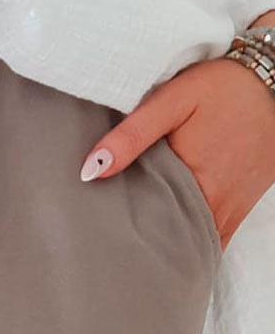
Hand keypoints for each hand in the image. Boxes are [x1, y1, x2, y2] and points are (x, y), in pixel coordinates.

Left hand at [78, 24, 274, 250]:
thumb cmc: (223, 87)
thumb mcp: (172, 100)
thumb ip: (131, 135)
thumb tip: (91, 171)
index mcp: (196, 183)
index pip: (150, 227)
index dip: (124, 235)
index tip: (98, 238)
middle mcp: (218, 204)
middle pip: (172, 240)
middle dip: (143, 245)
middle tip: (110, 245)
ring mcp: (233, 209)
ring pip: (194, 241)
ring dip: (168, 244)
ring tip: (134, 245)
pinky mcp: (242, 206)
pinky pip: (215, 236)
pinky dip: (192, 239)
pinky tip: (170, 240)